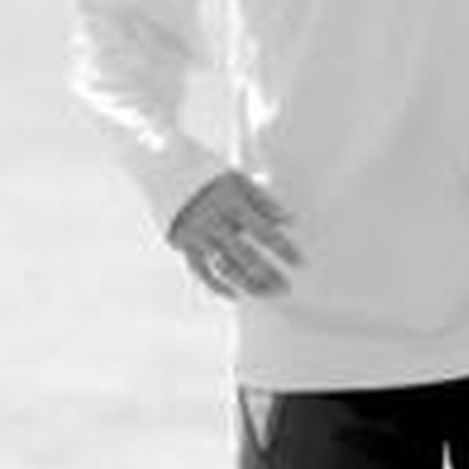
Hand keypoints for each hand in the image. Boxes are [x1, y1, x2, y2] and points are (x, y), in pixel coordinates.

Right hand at [169, 171, 299, 298]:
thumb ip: (265, 201)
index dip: (283, 248)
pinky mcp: (184, 244)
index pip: (263, 231)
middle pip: (246, 255)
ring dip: (248, 284)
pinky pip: (201, 272)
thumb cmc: (213, 178)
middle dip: (269, 274)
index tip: (300, 263)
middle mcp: (215, 221)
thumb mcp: (239, 181)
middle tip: (287, 288)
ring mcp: (198, 235)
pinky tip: (236, 295)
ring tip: (268, 294)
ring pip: (226, 267)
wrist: (168, 173)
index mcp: (231, 203)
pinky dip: (217, 286)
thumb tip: (290, 221)